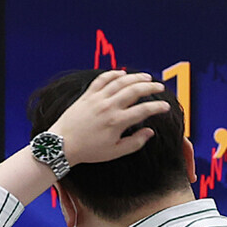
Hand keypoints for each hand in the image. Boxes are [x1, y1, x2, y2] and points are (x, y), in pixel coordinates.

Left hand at [48, 70, 169, 165]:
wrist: (61, 145)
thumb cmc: (89, 151)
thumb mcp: (115, 152)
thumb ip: (135, 142)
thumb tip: (150, 131)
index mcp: (117, 122)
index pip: (144, 110)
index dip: (158, 107)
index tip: (165, 107)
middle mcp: (109, 107)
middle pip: (135, 90)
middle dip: (151, 87)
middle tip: (160, 87)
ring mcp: (97, 99)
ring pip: (120, 82)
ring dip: (136, 77)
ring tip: (147, 77)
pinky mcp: (87, 95)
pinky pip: (102, 79)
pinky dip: (113, 74)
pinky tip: (122, 74)